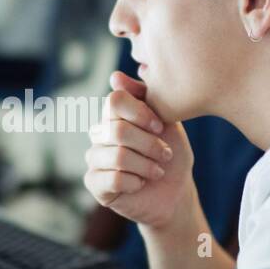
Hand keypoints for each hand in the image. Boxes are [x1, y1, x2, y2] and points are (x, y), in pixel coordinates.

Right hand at [83, 71, 192, 228]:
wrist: (175, 192)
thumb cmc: (171, 154)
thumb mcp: (166, 122)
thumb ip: (145, 98)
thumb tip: (115, 76)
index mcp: (114, 115)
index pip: (114, 101)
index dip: (140, 113)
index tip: (160, 127)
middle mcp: (99, 133)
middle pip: (118, 130)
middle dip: (149, 144)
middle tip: (166, 154)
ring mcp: (94, 158)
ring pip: (117, 156)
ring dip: (145, 165)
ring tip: (158, 171)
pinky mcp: (94, 184)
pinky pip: (112, 178)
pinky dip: (134, 182)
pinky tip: (141, 184)